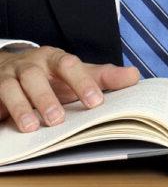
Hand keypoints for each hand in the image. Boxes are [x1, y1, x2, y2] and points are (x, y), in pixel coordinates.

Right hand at [0, 46, 139, 131]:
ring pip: (10, 88)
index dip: (82, 82)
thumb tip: (135, 76)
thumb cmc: (52, 76)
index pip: (70, 65)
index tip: (95, 102)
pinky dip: (0, 111)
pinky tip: (5, 124)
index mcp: (55, 59)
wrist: (12, 68)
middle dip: (46, 98)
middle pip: (35, 76)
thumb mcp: (78, 74)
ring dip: (20, 107)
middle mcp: (31, 65)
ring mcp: (9, 77)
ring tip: (31, 127)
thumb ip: (104, 77)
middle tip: (58, 120)